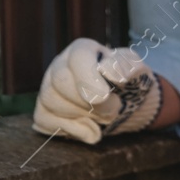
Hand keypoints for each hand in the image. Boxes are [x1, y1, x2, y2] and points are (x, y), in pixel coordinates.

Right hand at [33, 38, 162, 143]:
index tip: (104, 95)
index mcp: (82, 49)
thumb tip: (108, 70)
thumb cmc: (127, 81)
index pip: (78, 57)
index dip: (89, 77)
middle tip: (115, 106)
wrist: (122, 101)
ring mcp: (48, 87)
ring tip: (105, 115)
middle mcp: (60, 65)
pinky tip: (92, 129)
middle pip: (61, 81)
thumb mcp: (135, 70)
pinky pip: (45, 120)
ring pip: (51, 101)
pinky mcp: (44, 109)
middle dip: (90, 101)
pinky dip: (72, 129)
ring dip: (84, 115)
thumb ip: (126, 67)